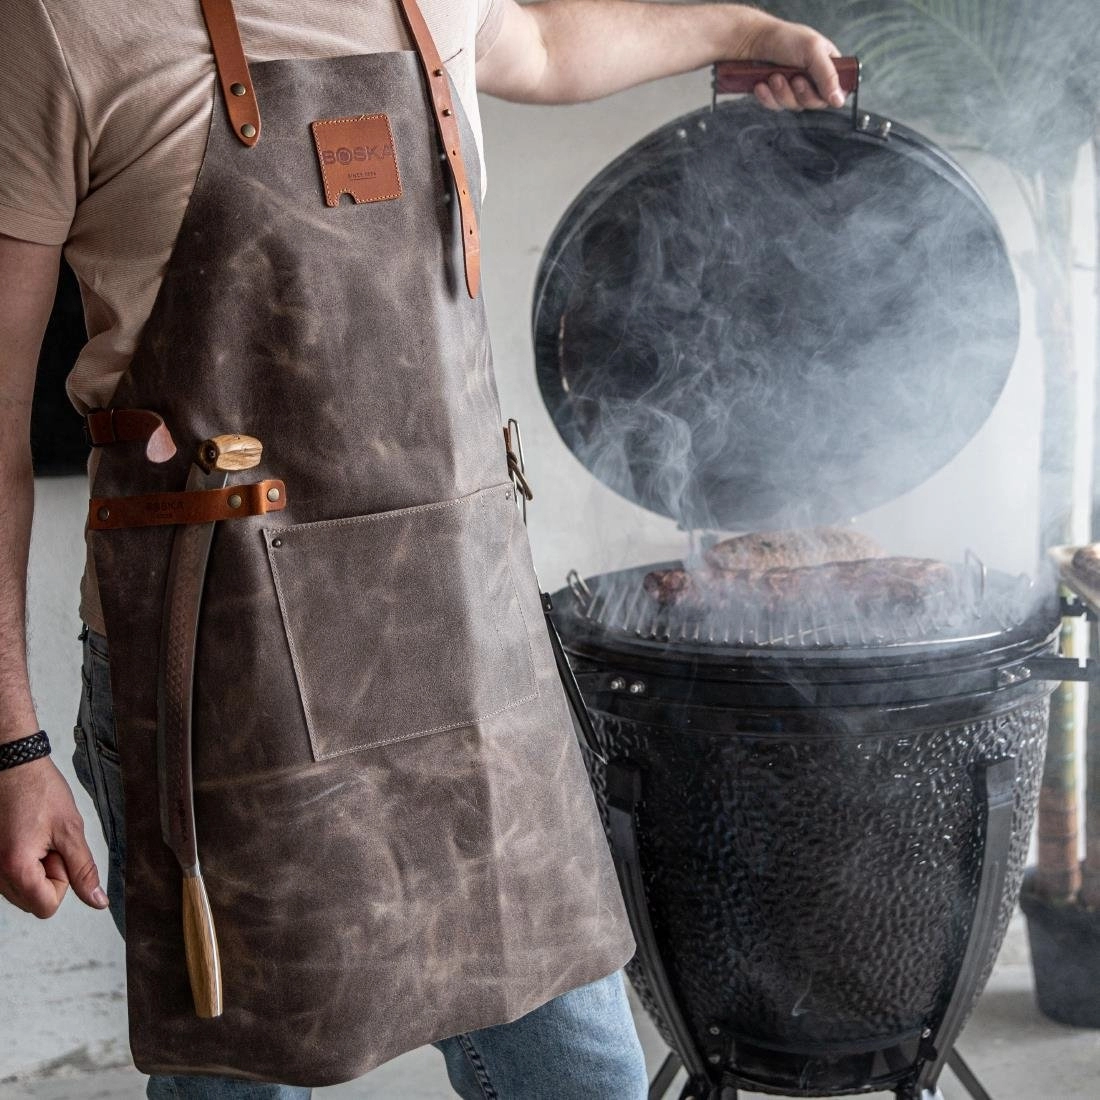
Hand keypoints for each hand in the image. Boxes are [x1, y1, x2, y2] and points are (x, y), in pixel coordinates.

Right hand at [0, 757, 108, 917]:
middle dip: (49, 876)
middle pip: (33, 901)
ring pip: (22, 890)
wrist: (12, 765)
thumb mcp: (70, 829)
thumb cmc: (39, 789)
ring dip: (37, 869)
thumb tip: (97, 901)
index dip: (63, 883)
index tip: (61, 854)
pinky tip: (27, 836)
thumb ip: (84, 869)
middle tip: (49, 842)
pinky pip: (11, 876)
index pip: (46, 907)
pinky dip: (24, 862)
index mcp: (15, 868)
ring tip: (38, 836)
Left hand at [740, 13, 845, 110]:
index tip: (820, 92)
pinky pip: (776, 107)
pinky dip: (768, 97)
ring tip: (774, 76)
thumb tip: (839, 101)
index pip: (838, 90)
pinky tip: (762, 85)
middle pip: (816, 103)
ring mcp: (794, 89)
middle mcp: (813, 78)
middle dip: (803, 93)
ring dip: (783, 93)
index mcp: (827, 65)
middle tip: (795, 79)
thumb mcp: (813, 51)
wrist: (753, 41)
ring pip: (795, 106)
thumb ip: (828, 75)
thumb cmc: (785, 39)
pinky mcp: (776, 96)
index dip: (829, 96)